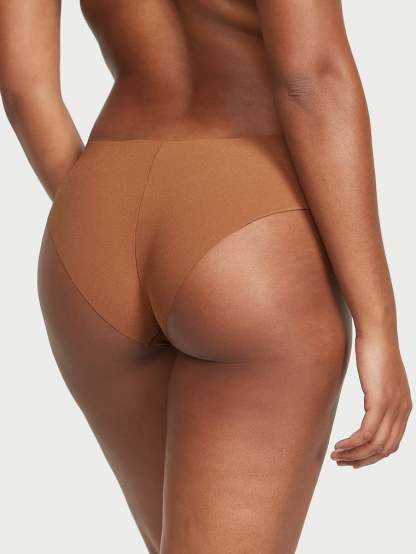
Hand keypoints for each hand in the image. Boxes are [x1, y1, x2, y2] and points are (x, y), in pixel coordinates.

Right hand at [330, 330, 411, 468]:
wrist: (378, 333)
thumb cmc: (376, 350)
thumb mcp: (381, 377)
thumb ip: (380, 393)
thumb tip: (371, 402)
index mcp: (404, 407)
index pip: (392, 443)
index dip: (373, 456)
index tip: (354, 459)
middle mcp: (402, 411)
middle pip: (385, 449)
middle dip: (362, 460)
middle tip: (342, 462)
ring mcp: (392, 407)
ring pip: (374, 445)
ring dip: (354, 455)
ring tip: (336, 455)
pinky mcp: (380, 402)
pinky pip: (366, 433)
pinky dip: (352, 444)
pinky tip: (339, 444)